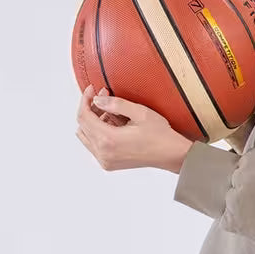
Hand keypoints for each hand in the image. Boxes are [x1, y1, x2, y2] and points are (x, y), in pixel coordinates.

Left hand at [76, 85, 193, 172]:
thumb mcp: (140, 113)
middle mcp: (103, 153)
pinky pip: (94, 145)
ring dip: (93, 121)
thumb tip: (97, 100)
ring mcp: (105, 160)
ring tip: (110, 111)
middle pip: (83, 126)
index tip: (91, 90)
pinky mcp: (109, 163)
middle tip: (103, 97)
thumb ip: (115, 104)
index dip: (85, 100)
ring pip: (86, 136)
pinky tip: (113, 124)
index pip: (84, 117)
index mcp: (108, 140)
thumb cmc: (161, 136)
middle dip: (91, 108)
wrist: (172, 155)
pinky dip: (98, 132)